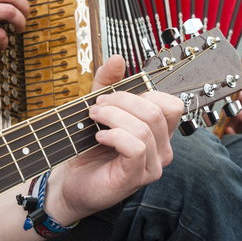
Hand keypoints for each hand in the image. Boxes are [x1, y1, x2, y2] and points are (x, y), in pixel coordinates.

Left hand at [46, 55, 182, 224]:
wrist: (70, 181)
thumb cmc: (88, 149)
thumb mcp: (99, 109)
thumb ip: (108, 83)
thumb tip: (117, 58)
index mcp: (159, 133)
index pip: (171, 104)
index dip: (145, 93)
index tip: (114, 94)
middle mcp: (162, 149)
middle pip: (157, 112)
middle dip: (123, 101)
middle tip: (98, 105)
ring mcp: (152, 166)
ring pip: (144, 128)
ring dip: (114, 116)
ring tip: (94, 117)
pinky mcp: (136, 178)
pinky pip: (136, 147)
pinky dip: (114, 136)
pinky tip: (99, 137)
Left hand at [224, 82, 241, 134]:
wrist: (211, 113)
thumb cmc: (220, 96)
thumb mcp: (225, 89)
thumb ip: (229, 86)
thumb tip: (227, 78)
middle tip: (239, 94)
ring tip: (235, 112)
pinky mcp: (234, 132)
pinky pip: (236, 134)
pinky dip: (232, 131)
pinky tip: (227, 128)